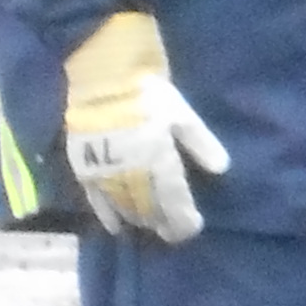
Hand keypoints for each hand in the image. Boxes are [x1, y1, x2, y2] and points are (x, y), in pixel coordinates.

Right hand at [62, 11, 226, 244]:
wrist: (101, 73)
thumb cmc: (146, 91)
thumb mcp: (181, 113)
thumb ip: (200, 142)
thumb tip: (222, 169)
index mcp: (158, 159)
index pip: (175, 200)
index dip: (183, 220)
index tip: (193, 227)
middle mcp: (132, 170)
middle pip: (149, 207)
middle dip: (162, 222)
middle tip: (171, 232)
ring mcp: (105, 169)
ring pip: (125, 206)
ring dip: (138, 219)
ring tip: (149, 226)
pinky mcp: (83, 164)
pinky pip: (94, 198)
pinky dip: (106, 215)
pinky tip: (116, 228)